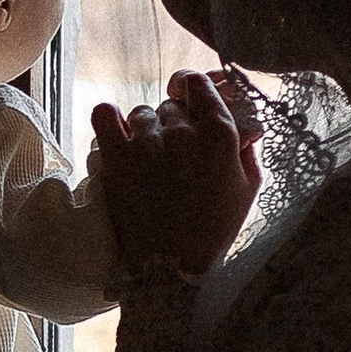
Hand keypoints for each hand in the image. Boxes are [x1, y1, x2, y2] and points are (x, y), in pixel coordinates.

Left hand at [89, 68, 260, 276]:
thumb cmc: (213, 230)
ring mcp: (147, 142)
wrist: (171, 267)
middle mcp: (183, 131)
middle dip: (174, 124)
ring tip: (150, 162)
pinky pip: (104, 114)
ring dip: (145, 131)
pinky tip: (115, 131)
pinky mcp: (117, 157)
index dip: (193, 90)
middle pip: (171, 105)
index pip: (198, 83)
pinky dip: (108, 119)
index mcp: (219, 133)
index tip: (190, 101)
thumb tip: (242, 119)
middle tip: (175, 155)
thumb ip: (245, 146)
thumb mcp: (247, 188)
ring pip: (141, 114)